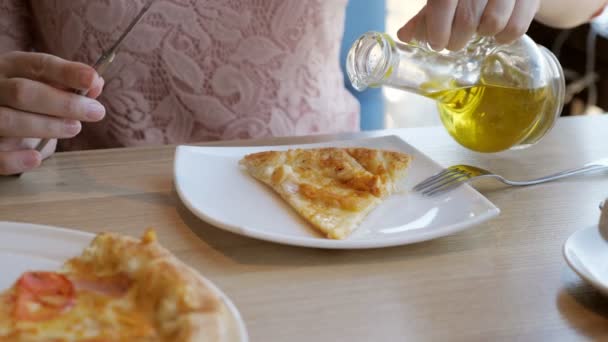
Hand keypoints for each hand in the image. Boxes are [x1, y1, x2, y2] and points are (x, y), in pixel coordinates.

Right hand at [0, 52, 104, 174]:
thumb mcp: (45, 91)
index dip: (67, 72)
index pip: (38, 65)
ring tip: (74, 128)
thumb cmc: (25, 106)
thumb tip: (96, 83)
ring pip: (7, 119)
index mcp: (10, 68)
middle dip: (63, 103)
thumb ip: (69, 88)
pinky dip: (14, 158)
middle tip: (95, 112)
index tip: (92, 79)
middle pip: (22, 92)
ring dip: (45, 126)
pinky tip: (36, 158)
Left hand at [397, 0, 540, 50]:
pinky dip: (503, 38)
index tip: (436, 43)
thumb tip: (404, 37)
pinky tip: (496, 35)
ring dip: (480, 36)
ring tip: (476, 33)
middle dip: (456, 40)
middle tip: (453, 44)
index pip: (443, 2)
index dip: (437, 28)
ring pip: (492, 24)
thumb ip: (426, 16)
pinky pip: (515, 29)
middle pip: (467, 19)